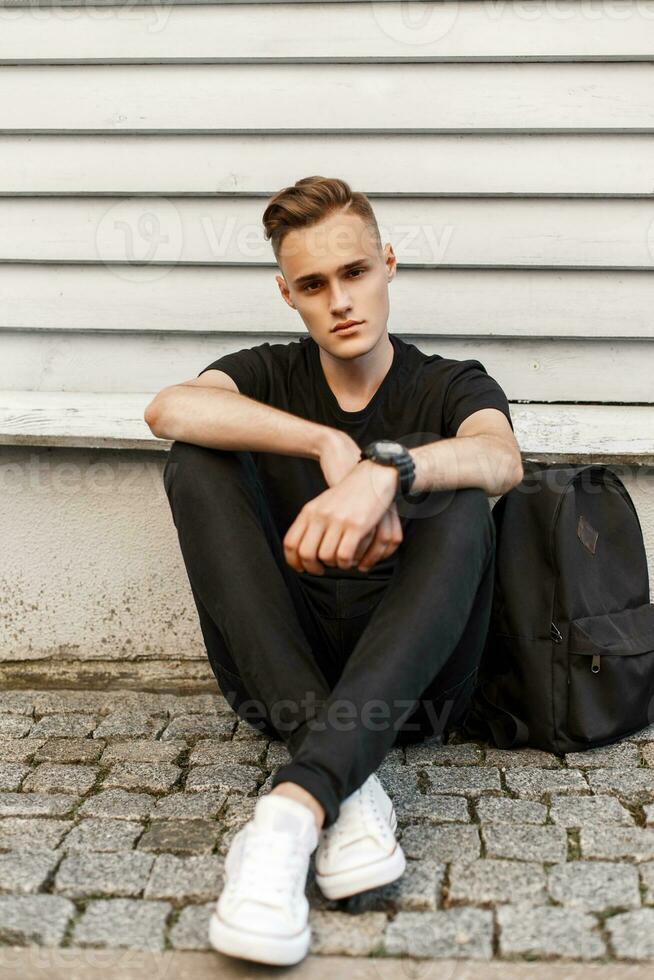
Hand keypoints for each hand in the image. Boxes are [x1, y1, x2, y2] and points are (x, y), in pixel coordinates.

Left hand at [283, 452, 403, 574]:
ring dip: (334, 565)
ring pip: (326, 557)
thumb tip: (302, 549)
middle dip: (313, 568)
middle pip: (306, 553)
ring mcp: (338, 521)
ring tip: (340, 562)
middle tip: (321, 570)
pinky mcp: (357, 526)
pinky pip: (344, 555)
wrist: (372, 476)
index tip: (301, 568)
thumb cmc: (349, 494)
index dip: (293, 561)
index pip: (290, 542)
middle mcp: (321, 516)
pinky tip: (351, 561)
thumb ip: (311, 522)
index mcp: (309, 511)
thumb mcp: (322, 503)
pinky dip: (347, 563)